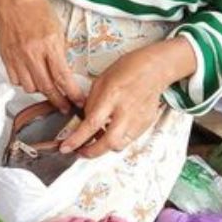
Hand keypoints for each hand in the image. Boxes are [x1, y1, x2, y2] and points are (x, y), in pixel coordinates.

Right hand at [0, 0, 83, 112]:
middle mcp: (32, 53)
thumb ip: (59, 53)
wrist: (12, 2)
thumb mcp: (57, 30)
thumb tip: (65, 75)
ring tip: (46, 86)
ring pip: (30, 87)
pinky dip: (25, 82)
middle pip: (46, 87)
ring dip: (40, 90)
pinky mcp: (6, 59)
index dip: (71, 93)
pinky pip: (16, 81)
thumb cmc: (37, 11)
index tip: (78, 102)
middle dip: (58, 101)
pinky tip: (30, 76)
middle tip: (65, 107)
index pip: (62, 76)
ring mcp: (17, 58)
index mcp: (48, 44)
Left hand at [59, 38, 195, 157]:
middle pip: (109, 142)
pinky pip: (128, 140)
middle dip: (91, 152)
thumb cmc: (128, 69)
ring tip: (95, 141)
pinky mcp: (146, 124)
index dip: (76, 139)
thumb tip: (83, 122)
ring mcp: (139, 119)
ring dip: (104, 148)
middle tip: (80, 151)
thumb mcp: (100, 81)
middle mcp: (127, 110)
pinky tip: (110, 133)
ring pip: (119, 145)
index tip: (66, 147)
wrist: (155, 68)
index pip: (91, 124)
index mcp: (112, 96)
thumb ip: (91, 103)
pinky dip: (117, 140)